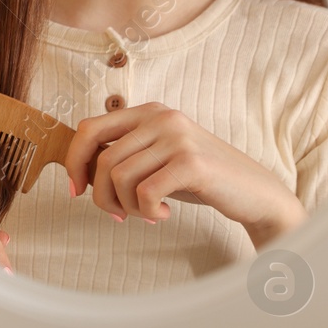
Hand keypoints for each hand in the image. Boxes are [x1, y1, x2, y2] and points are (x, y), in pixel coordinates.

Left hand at [64, 102, 307, 249]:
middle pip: (102, 160)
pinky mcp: (191, 162)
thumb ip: (124, 156)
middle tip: (117, 215)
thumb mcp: (157, 159)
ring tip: (146, 214)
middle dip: (101, 196)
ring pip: (119, 177)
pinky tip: (163, 214)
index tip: (75, 190)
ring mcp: (177, 138)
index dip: (74, 162)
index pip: (88, 129)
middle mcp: (161, 118)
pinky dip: (146, 211)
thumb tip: (77, 170)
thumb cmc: (199, 180)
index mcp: (149, 113)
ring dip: (125, 206)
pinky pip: (143, 192)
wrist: (253, 193)